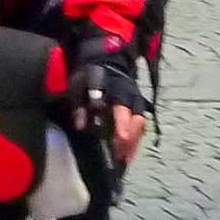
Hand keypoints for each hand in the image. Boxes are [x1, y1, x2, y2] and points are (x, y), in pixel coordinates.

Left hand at [66, 36, 150, 150]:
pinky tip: (128, 155)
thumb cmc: (89, 75)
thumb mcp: (78, 85)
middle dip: (129, 138)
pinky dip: (134, 141)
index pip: (121, 108)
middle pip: (135, 119)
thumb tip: (80, 125)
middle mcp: (129, 96)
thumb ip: (80, 105)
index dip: (122, 123)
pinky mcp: (138, 108)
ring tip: (124, 159)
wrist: (106, 60)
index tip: (120, 138)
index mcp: (115, 89)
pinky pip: (140, 127)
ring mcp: (136, 102)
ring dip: (133, 143)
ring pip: (140, 125)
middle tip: (119, 156)